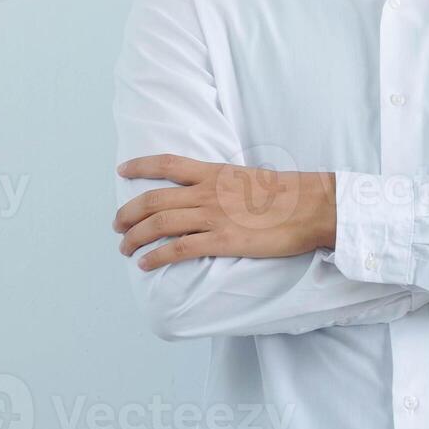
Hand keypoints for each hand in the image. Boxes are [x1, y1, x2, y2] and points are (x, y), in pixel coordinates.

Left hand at [114, 155, 336, 270]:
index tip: (122, 170)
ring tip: (124, 247)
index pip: (168, 164)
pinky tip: (146, 264)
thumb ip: (227, 185)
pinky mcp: (222, 241)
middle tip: (117, 224)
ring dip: (135, 237)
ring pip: (159, 225)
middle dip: (128, 212)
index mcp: (215, 173)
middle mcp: (207, 193)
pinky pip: (179, 249)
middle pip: (154, 200)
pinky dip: (157, 257)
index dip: (141, 166)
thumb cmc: (289, 194)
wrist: (311, 206)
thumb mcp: (251, 179)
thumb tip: (216, 194)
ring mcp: (213, 217)